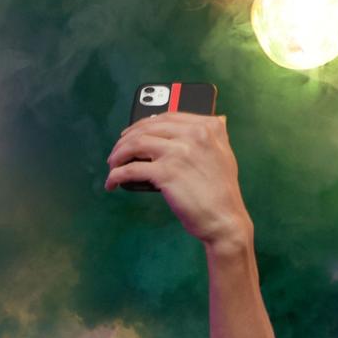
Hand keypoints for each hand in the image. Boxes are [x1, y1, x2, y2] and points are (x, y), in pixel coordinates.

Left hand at [105, 114, 251, 250]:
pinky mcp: (166, 173)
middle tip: (116, 152)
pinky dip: (116, 175)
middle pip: (147, 128)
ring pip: (135, 144)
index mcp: (208, 126)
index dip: (143, 124)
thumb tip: (206, 121)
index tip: (130, 133)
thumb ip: (214, 135)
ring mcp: (179, 152)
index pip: (166, 117)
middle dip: (126, 140)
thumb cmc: (221, 193)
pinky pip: (131, 169)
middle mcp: (194, 134)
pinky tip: (112, 183)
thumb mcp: (224, 154)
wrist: (225, 219)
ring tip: (112, 166)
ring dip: (118, 155)